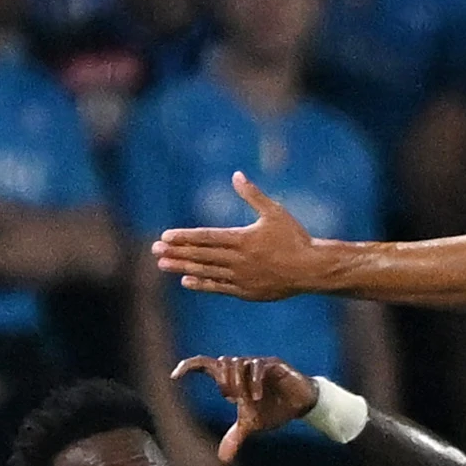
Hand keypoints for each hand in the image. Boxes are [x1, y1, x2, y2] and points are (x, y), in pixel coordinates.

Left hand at [155, 172, 333, 300]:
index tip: (165, 236)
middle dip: (176, 252)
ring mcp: (241, 277)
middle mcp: (238, 259)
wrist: (311, 269)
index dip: (185, 237)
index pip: (206, 237)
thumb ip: (253, 195)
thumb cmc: (294, 238)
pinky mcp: (246, 291)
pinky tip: (186, 281)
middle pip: (201, 255)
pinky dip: (202, 284)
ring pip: (206, 271)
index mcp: (242, 239)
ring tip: (164, 265)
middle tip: (155, 250)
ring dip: (183, 267)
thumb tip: (237, 175)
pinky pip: (219, 287)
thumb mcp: (274, 213)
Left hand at [176, 354, 320, 460]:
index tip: (175, 376)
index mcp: (233, 378)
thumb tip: (223, 458)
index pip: (206, 365)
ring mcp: (258, 363)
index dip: (189, 366)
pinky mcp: (274, 364)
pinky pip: (257, 367)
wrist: (301, 404)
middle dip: (222, 382)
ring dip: (237, 382)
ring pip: (237, 362)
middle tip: (231, 400)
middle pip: (221, 362)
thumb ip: (235, 436)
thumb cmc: (274, 409)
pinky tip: (255, 398)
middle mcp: (243, 367)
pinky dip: (253, 382)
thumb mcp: (252, 424)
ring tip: (244, 401)